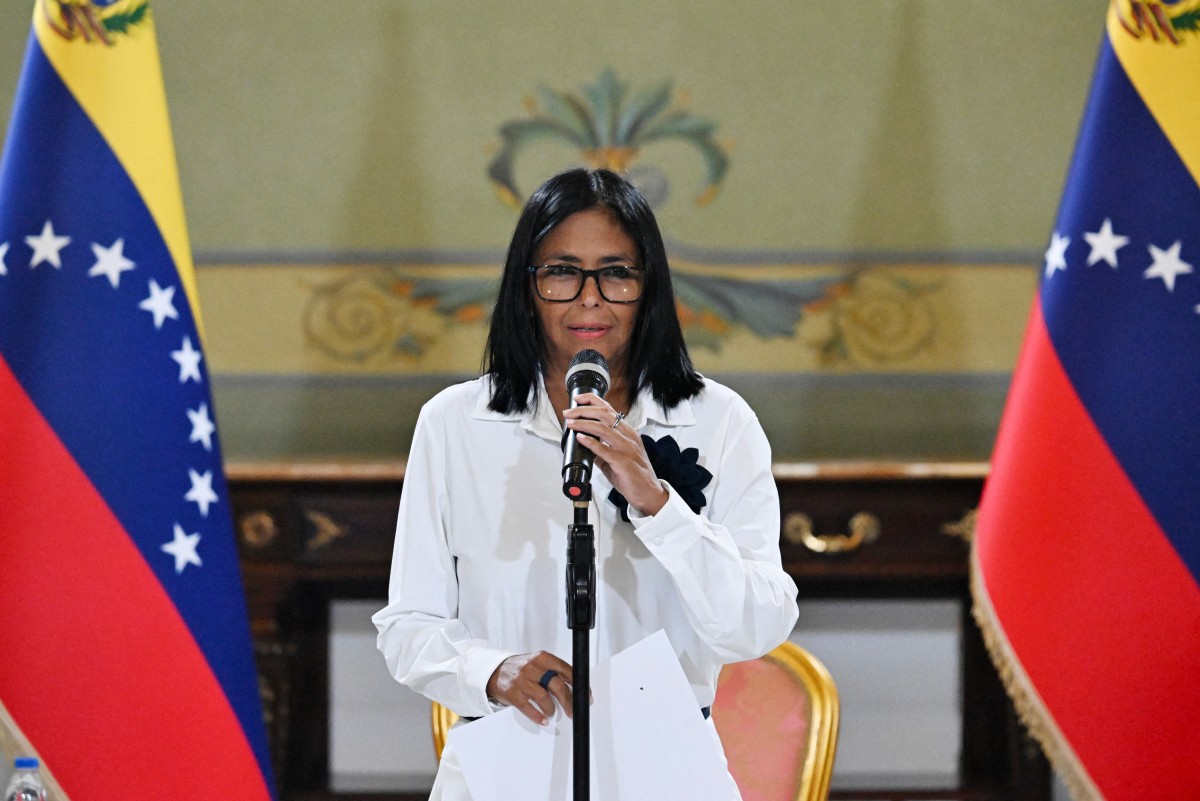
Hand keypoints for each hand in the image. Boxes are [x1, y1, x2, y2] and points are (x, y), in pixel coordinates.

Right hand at [486, 651, 574, 724]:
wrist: (496, 671)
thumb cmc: (522, 668)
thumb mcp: (538, 663)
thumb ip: (554, 671)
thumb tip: (575, 686)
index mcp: (542, 658)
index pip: (565, 670)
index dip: (578, 684)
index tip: (585, 695)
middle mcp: (532, 668)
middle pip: (557, 686)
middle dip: (569, 701)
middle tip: (573, 710)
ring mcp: (522, 681)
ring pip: (544, 698)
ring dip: (552, 709)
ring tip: (553, 712)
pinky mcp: (513, 694)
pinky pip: (529, 708)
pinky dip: (538, 716)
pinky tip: (544, 719)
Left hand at [564, 394, 668, 515]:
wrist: (648, 492)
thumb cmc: (634, 475)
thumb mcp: (616, 457)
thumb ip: (602, 449)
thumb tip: (585, 445)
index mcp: (627, 432)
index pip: (609, 409)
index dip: (592, 401)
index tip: (578, 399)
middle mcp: (628, 436)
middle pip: (604, 414)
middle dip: (584, 410)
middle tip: (569, 413)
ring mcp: (626, 448)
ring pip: (604, 428)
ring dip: (584, 423)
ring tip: (571, 423)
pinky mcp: (623, 462)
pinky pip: (604, 449)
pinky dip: (591, 442)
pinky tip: (581, 438)